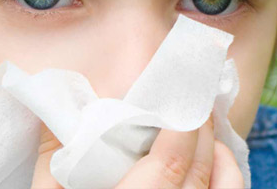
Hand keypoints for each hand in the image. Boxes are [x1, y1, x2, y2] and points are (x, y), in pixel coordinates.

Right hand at [30, 116, 244, 187]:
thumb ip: (54, 158)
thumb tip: (61, 104)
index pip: (170, 164)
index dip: (184, 127)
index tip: (184, 97)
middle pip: (200, 176)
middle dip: (203, 133)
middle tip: (197, 102)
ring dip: (222, 162)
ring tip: (209, 137)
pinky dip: (223, 187)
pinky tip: (210, 175)